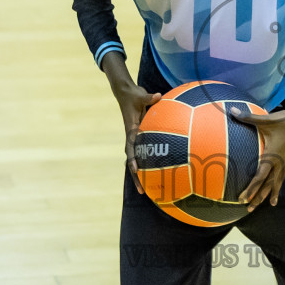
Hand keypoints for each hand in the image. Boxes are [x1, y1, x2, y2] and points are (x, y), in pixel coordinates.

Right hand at [102, 53, 160, 191]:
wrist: (126, 94)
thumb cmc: (133, 95)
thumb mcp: (140, 95)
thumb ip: (149, 97)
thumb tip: (158, 95)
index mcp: (131, 130)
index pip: (130, 148)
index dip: (132, 160)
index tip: (135, 170)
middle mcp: (132, 138)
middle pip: (132, 161)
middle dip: (136, 177)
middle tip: (142, 191)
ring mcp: (135, 139)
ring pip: (136, 160)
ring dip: (140, 175)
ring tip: (146, 190)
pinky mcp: (140, 138)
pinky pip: (144, 154)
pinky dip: (148, 164)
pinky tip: (157, 173)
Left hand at [230, 102, 284, 210]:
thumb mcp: (266, 120)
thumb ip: (248, 117)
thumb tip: (231, 111)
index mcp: (272, 156)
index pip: (259, 177)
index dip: (251, 189)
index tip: (242, 198)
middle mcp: (279, 163)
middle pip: (267, 185)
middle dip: (258, 197)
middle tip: (248, 209)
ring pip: (276, 183)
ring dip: (269, 194)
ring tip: (266, 205)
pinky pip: (282, 176)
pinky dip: (278, 185)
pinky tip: (276, 190)